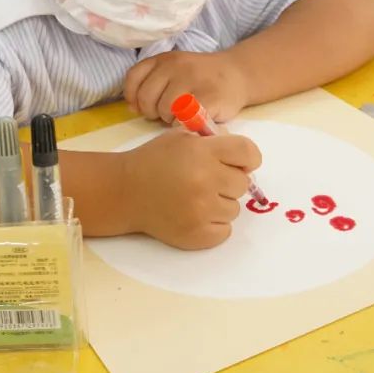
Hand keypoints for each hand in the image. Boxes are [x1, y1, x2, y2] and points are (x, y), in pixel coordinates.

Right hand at [121, 129, 260, 249]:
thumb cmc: (153, 161)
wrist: (124, 192)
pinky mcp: (197, 235)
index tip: (240, 163)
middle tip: (208, 181)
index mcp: (202, 152)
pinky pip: (225, 230)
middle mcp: (205, 180)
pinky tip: (194, 215)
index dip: (248, 158)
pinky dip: (214, 224)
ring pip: (234, 209)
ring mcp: (202, 211)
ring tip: (196, 199)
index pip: (249, 153)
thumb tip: (241, 155)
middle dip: (228, 181)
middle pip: (243, 183)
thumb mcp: (180, 137)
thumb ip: (212, 141)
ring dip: (220, 204)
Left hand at [124, 51, 248, 123]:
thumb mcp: (173, 70)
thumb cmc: (200, 78)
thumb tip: (132, 107)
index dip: (133, 97)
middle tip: (166, 114)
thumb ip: (151, 83)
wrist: (238, 74)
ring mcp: (194, 80)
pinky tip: (191, 121)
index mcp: (164, 59)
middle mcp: (176, 65)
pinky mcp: (209, 96)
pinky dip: (185, 124)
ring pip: (165, 109)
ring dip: (170, 119)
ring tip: (180, 116)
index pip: (133, 77)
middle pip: (147, 97)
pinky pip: (185, 117)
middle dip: (152, 112)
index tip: (143, 106)